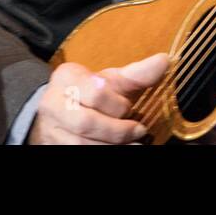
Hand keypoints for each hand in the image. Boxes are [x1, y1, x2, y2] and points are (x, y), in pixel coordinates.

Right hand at [26, 52, 168, 144]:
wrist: (61, 109)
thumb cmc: (90, 92)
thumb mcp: (111, 80)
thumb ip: (137, 74)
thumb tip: (164, 61)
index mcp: (67, 76)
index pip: (95, 92)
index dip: (118, 104)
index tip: (130, 107)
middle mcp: (53, 102)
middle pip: (86, 122)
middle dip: (117, 130)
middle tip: (138, 130)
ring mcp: (51, 127)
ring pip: (81, 143)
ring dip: (112, 146)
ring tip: (133, 144)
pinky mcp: (53, 146)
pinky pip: (76, 152)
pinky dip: (102, 152)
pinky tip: (120, 148)